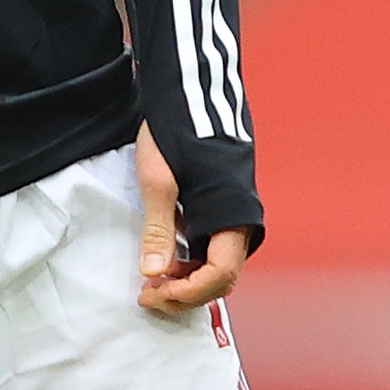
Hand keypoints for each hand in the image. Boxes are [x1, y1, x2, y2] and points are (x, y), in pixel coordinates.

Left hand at [135, 124, 253, 315]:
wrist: (190, 95)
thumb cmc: (177, 132)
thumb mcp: (159, 181)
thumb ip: (159, 229)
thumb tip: (154, 272)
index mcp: (232, 213)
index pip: (221, 272)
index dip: (189, 291)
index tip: (155, 293)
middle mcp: (240, 219)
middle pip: (223, 276)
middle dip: (187, 293)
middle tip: (149, 294)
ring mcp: (232, 215)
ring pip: (218, 266)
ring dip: (188, 280)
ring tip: (153, 278)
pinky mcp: (222, 209)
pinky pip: (213, 249)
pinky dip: (191, 262)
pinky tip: (166, 258)